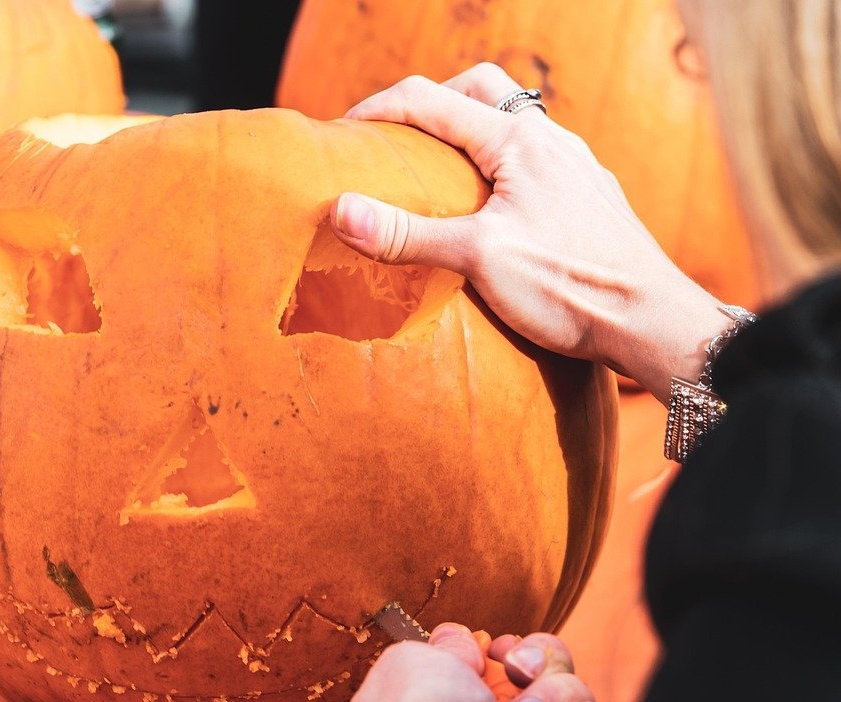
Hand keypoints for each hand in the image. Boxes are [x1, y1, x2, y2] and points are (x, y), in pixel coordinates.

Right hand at [330, 63, 734, 400]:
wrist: (652, 322)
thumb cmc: (570, 286)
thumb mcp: (478, 259)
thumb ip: (407, 234)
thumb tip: (340, 211)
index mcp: (519, 141)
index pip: (433, 100)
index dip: (380, 108)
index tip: (343, 131)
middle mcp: (552, 140)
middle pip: (481, 88)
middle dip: (432, 101)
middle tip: (397, 137)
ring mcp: (576, 167)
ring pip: (513, 122)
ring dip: (469, 131)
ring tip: (439, 172)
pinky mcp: (589, 197)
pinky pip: (536, 157)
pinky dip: (499, 163)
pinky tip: (492, 208)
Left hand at [345, 623, 611, 701]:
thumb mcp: (412, 663)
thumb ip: (443, 645)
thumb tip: (459, 638)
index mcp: (445, 701)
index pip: (497, 659)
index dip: (505, 648)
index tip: (495, 651)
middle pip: (545, 666)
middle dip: (538, 660)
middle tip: (518, 673)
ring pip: (575, 693)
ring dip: (553, 697)